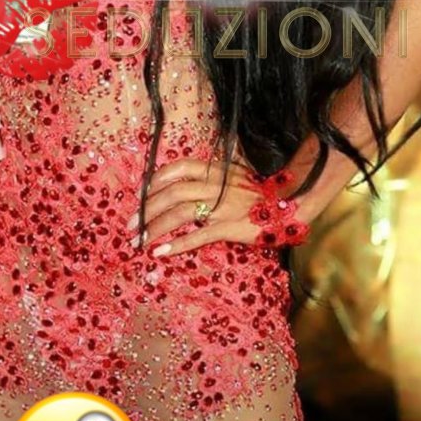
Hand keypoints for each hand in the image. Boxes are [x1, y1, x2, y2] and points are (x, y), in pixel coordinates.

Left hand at [127, 158, 307, 256]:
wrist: (289, 205)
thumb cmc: (258, 194)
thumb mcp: (233, 176)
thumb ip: (210, 178)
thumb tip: (181, 186)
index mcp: (215, 170)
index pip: (178, 167)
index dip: (155, 180)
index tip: (140, 194)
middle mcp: (216, 185)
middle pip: (173, 192)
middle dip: (147, 208)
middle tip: (131, 224)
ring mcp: (222, 205)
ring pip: (180, 213)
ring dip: (155, 227)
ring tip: (139, 241)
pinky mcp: (229, 226)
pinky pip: (198, 236)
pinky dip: (177, 244)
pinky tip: (161, 252)